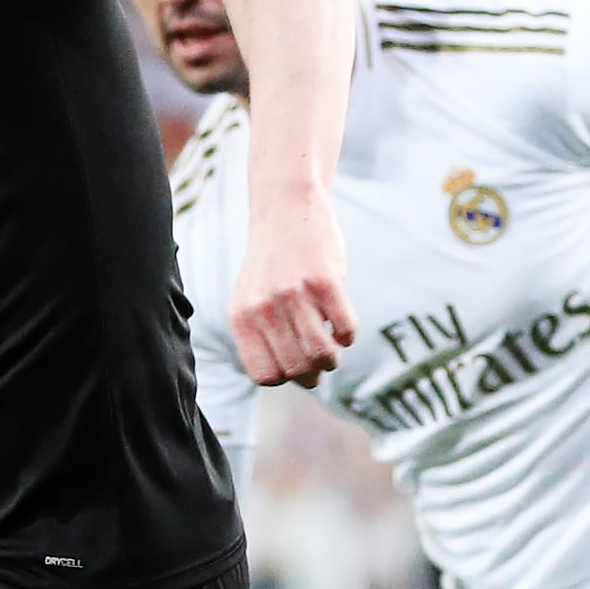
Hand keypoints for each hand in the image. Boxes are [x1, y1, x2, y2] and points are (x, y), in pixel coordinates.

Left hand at [232, 198, 357, 388]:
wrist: (286, 209)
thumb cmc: (273, 263)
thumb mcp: (251, 298)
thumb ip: (262, 335)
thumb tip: (296, 377)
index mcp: (242, 317)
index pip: (264, 375)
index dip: (286, 378)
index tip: (296, 367)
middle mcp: (263, 308)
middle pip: (296, 370)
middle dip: (314, 374)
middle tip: (321, 362)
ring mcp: (294, 294)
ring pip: (322, 354)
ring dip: (333, 359)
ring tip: (334, 347)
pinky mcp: (325, 280)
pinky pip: (345, 328)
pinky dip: (348, 335)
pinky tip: (342, 325)